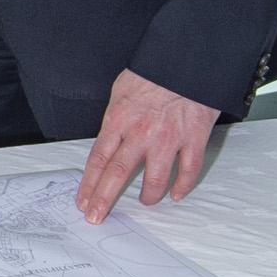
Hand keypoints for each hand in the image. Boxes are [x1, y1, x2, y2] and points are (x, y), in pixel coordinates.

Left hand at [75, 70, 221, 223]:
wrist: (186, 60)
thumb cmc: (152, 73)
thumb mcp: (121, 92)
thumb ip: (115, 120)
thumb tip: (109, 141)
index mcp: (118, 120)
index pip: (98, 159)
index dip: (89, 184)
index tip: (83, 201)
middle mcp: (140, 133)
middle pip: (117, 173)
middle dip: (105, 199)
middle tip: (96, 217)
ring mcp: (168, 138)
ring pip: (155, 178)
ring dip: (148, 195)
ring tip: (145, 201)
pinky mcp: (193, 138)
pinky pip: (188, 170)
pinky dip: (182, 186)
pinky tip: (176, 194)